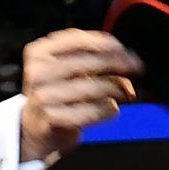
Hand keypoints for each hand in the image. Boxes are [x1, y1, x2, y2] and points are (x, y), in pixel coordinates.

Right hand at [20, 30, 141, 162]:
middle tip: (135, 67)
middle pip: (88, 61)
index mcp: (39, 52)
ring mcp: (43, 96)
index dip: (106, 42)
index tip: (123, 50)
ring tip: (126, 91)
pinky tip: (113, 109)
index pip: (77, 39)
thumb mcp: (65, 71)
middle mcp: (38, 72)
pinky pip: (90, 111)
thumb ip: (91, 60)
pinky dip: (107, 110)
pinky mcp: (52, 118)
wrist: (33, 130)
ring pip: (92, 87)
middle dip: (117, 63)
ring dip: (115, 88)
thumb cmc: (54, 96)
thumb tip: (127, 60)